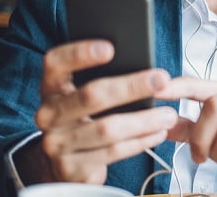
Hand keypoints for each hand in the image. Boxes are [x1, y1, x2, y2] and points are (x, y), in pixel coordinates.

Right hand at [30, 40, 177, 183]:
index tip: (110, 48)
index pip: (56, 63)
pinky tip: (156, 134)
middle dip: (131, 87)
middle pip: (90, 96)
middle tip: (161, 80)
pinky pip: (112, 152)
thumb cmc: (81, 120)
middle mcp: (48, 115)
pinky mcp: (72, 168)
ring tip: (168, 114)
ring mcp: (57, 144)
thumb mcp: (80, 97)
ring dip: (143, 120)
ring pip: (107, 128)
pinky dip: (140, 142)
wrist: (61, 165)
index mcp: (51, 89)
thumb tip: (141, 67)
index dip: (80, 53)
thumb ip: (98, 80)